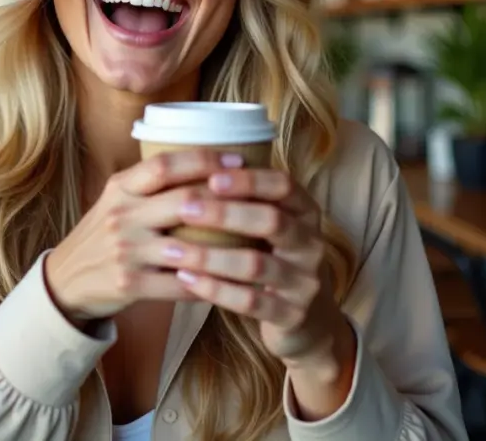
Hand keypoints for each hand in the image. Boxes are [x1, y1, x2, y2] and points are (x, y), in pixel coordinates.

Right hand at [44, 149, 244, 321]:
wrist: (67, 279)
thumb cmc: (105, 234)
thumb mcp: (117, 200)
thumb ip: (152, 184)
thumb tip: (209, 162)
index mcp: (120, 188)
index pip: (164, 165)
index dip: (203, 160)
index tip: (238, 159)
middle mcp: (121, 215)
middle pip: (182, 201)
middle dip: (226, 200)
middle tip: (261, 200)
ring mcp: (125, 250)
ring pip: (188, 247)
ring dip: (227, 247)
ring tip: (259, 243)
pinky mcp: (129, 283)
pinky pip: (180, 285)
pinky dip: (210, 283)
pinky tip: (233, 280)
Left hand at [168, 168, 352, 369]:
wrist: (309, 321)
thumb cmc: (275, 259)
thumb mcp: (272, 227)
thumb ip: (248, 201)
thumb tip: (196, 164)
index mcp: (306, 213)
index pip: (284, 186)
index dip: (249, 180)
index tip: (211, 178)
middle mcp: (312, 244)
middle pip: (272, 220)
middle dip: (225, 213)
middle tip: (184, 208)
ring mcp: (305, 282)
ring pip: (256, 264)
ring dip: (210, 256)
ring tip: (173, 250)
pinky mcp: (292, 315)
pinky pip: (250, 302)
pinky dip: (215, 289)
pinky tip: (187, 279)